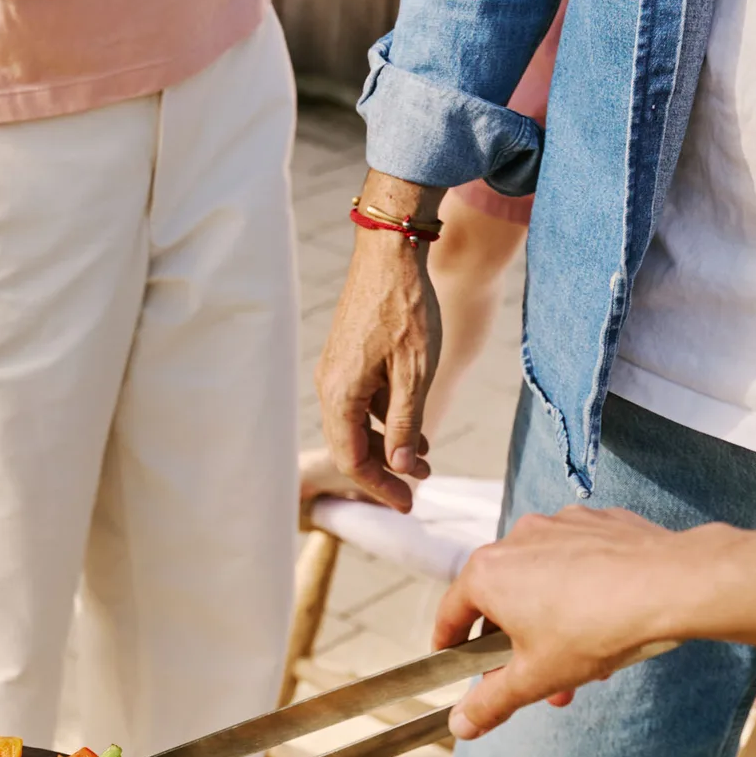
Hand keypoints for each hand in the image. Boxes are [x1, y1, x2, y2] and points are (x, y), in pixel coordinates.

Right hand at [313, 219, 441, 510]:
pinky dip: (386, 419)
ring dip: (388, 444)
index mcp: (340, 394)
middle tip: (418, 488)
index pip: (353, 459)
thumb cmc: (405, 309)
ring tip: (424, 456)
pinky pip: (362, 401)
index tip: (408, 505)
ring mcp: (338, 370)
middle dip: (385, 471)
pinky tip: (414, 422)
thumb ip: (404, 425)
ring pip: (356, 424)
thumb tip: (398, 468)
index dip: (380, 488)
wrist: (392, 252)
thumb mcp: (415, 374)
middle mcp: (331, 385)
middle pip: (351, 446)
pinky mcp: (349, 357)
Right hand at [434, 506, 687, 732]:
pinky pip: (579, 562)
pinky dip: (584, 592)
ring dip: (554, 625)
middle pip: (503, 601)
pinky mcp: (597, 522)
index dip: (450, 645)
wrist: (668, 586)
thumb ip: (491, 702)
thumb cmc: (595, 628)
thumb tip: (461, 725)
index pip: (452, 613)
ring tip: (585, 664)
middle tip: (536, 682)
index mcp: (488, 573)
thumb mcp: (535, 678)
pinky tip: (607, 620)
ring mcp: (560, 525)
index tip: (454, 662)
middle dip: (519, 648)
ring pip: (544, 583)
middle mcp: (518, 539)